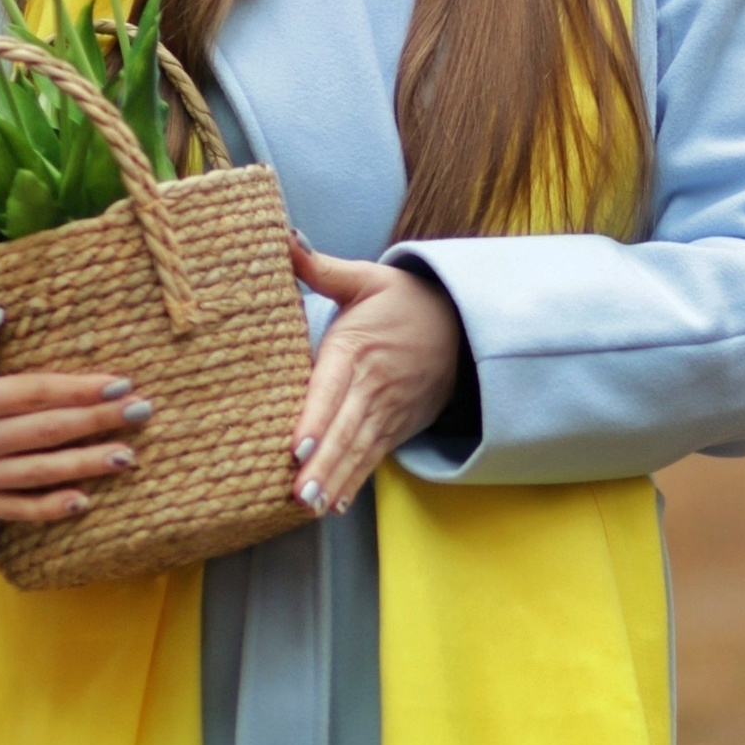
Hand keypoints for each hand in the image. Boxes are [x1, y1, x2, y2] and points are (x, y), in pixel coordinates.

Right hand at [0, 308, 153, 525]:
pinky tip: (84, 500)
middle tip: (143, 411)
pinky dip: (50, 508)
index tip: (120, 383)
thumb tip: (0, 315)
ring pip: (40, 474)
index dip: (80, 390)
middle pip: (47, 433)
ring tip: (129, 456)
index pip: (34, 394)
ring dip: (87, 465)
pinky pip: (15, 510)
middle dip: (99, 422)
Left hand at [288, 240, 465, 516]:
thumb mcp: (366, 277)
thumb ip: (320, 266)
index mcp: (357, 348)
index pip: (332, 386)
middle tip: (298, 492)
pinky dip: (355, 482)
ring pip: (358, 449)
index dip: (315, 416)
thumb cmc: (404, 301)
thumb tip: (282, 238)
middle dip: (323, 462)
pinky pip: (373, 458)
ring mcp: (388, 411)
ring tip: (312, 506)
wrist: (461, 324)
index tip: (296, 445)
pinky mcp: (396, 427)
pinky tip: (335, 505)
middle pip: (344, 427)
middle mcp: (373, 385)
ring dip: (336, 478)